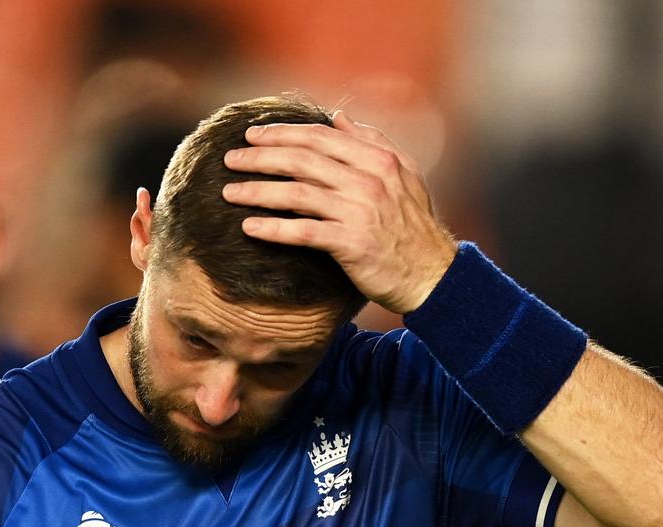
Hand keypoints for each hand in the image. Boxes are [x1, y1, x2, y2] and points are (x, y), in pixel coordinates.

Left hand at [221, 112, 456, 314]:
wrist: (433, 275)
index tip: (252, 135)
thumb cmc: (413, 226)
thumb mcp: (404, 175)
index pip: (320, 137)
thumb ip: (372, 142)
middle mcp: (369, 180)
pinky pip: (303, 232)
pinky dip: (273, 229)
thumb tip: (339, 116)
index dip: (282, 134)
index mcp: (378, 159)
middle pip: (301, 160)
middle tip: (230, 159)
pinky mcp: (352, 244)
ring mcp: (360, 211)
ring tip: (228, 192)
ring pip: (296, 193)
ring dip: (257, 191)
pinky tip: (248, 228)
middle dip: (260, 157)